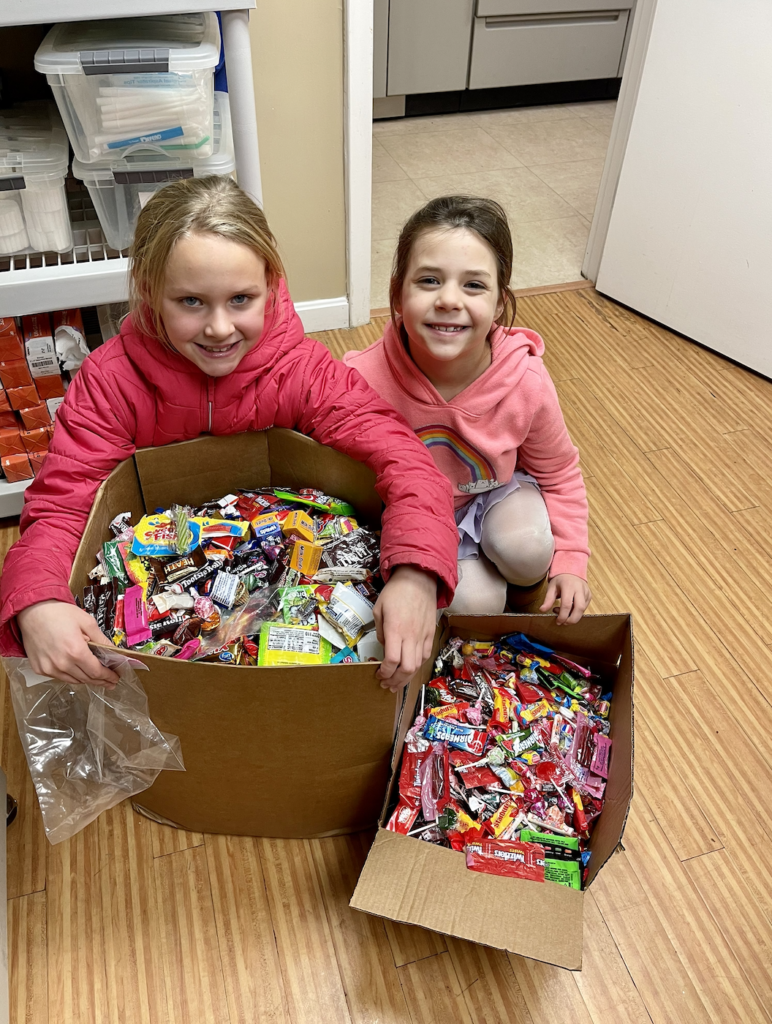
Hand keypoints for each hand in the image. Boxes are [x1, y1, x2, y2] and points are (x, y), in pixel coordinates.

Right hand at [17, 600, 119, 687]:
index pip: (96, 672)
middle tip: (109, 682)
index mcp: (76, 651)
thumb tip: (113, 651)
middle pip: (86, 679)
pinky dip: (70, 676)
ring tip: (96, 678)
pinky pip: (60, 677)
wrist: (32, 611)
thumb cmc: (59, 613)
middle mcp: (62, 663)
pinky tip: (77, 670)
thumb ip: (101, 639)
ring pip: (73, 680)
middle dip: (100, 681)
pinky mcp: (40, 669)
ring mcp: (49, 668)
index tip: (115, 678)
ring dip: (86, 679)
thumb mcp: (86, 622)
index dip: (108, 677)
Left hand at [373, 565, 436, 691]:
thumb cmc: (396, 592)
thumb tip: (384, 646)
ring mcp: (423, 636)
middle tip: (386, 685)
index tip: (378, 675)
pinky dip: (417, 666)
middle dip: (395, 681)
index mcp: (396, 629)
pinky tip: (410, 669)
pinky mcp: (431, 634)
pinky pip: (425, 655)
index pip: (392, 660)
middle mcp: (411, 635)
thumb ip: (380, 631)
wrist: (419, 579)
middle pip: (407, 668)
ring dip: (406, 677)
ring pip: (418, 665)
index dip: (385, 672)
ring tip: (397, 682)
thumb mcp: (379, 609)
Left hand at [540, 574, 591, 624]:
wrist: (571, 570)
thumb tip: (542, 610)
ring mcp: (586, 592)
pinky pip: (584, 607)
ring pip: (583, 609)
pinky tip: (570, 608)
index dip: (563, 616)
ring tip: (564, 613)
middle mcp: (579, 588)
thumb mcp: (551, 587)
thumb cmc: (560, 580)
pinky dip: (577, 612)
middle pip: (579, 608)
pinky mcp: (589, 595)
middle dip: (572, 619)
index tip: (558, 621)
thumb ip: (548, 599)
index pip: (567, 604)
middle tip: (564, 623)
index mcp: (568, 586)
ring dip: (574, 616)